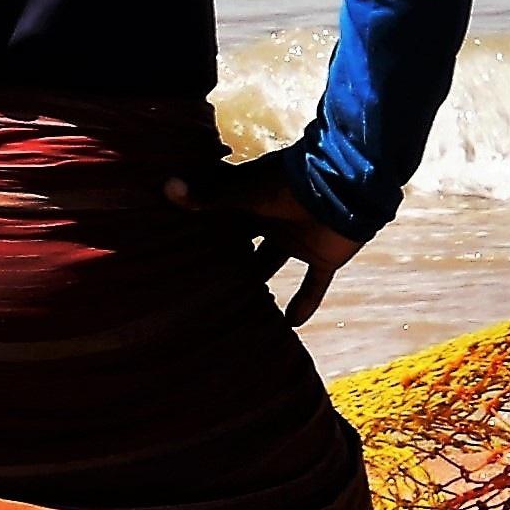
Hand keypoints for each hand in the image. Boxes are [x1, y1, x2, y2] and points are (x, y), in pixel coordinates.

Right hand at [180, 149, 364, 329]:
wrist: (344, 188)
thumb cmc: (290, 185)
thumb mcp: (246, 192)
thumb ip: (209, 195)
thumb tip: (166, 187)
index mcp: (253, 200)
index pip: (223, 213)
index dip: (205, 225)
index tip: (180, 241)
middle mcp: (273, 219)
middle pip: (246, 241)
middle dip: (229, 255)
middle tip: (202, 278)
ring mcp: (299, 238)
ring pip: (274, 262)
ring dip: (261, 280)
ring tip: (238, 303)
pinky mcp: (323, 257)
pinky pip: (314, 285)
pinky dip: (306, 303)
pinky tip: (292, 324)